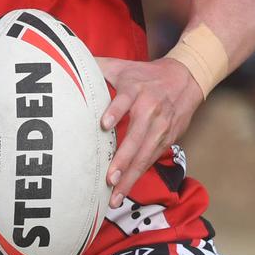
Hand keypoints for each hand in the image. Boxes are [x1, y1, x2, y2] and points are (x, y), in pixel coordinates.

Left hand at [96, 56, 202, 205]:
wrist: (185, 78)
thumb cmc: (145, 74)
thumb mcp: (122, 66)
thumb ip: (97, 66)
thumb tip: (68, 61)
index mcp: (136, 89)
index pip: (125, 100)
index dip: (116, 111)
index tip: (104, 124)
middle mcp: (150, 109)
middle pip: (137, 136)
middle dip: (123, 159)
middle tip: (110, 177)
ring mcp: (161, 127)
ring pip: (145, 154)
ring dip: (130, 176)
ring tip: (115, 194)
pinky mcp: (167, 139)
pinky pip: (151, 160)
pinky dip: (139, 176)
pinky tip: (126, 190)